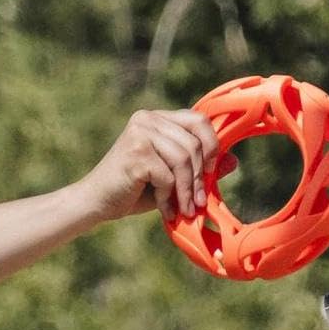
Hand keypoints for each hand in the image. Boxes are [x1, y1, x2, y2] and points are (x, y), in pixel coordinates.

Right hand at [80, 107, 221, 224]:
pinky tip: (162, 210)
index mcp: (157, 119)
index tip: (211, 173)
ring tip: (183, 210)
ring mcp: (140, 133)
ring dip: (185, 191)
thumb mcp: (171, 179)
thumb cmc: (133, 191)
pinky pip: (166, 175)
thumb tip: (233, 161)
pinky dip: (167, 197)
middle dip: (199, 177)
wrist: (96, 203)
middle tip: (197, 203)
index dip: (211, 145)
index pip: (198, 119)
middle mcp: (148, 119)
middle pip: (193, 142)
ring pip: (183, 159)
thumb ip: (198, 168)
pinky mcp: (135, 153)